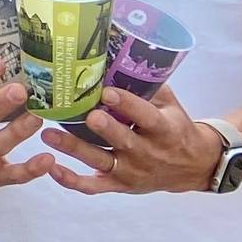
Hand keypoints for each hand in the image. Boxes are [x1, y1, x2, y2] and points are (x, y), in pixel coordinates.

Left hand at [40, 86, 223, 195]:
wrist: (193, 166)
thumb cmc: (174, 127)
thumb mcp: (169, 105)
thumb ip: (146, 86)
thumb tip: (116, 54)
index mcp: (164, 130)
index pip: (147, 116)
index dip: (128, 105)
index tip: (107, 92)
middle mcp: (148, 153)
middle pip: (123, 141)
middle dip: (105, 129)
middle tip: (87, 115)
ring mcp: (131, 171)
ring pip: (101, 161)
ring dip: (75, 149)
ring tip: (48, 134)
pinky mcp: (118, 185)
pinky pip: (93, 187)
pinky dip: (72, 181)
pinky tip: (51, 168)